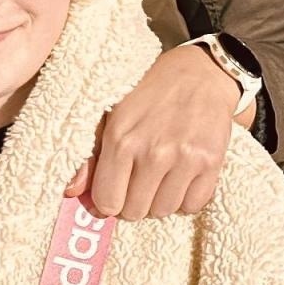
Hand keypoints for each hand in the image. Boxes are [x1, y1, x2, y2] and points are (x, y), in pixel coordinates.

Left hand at [67, 43, 242, 220]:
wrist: (200, 73)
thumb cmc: (149, 93)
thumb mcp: (111, 114)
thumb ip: (89, 155)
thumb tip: (72, 192)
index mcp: (121, 139)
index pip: (107, 202)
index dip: (109, 200)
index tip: (117, 189)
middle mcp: (153, 152)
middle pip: (135, 211)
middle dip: (134, 200)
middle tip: (140, 179)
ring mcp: (184, 159)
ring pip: (163, 211)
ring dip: (160, 199)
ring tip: (162, 174)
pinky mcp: (211, 163)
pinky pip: (192, 205)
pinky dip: (186, 197)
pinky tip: (182, 175)